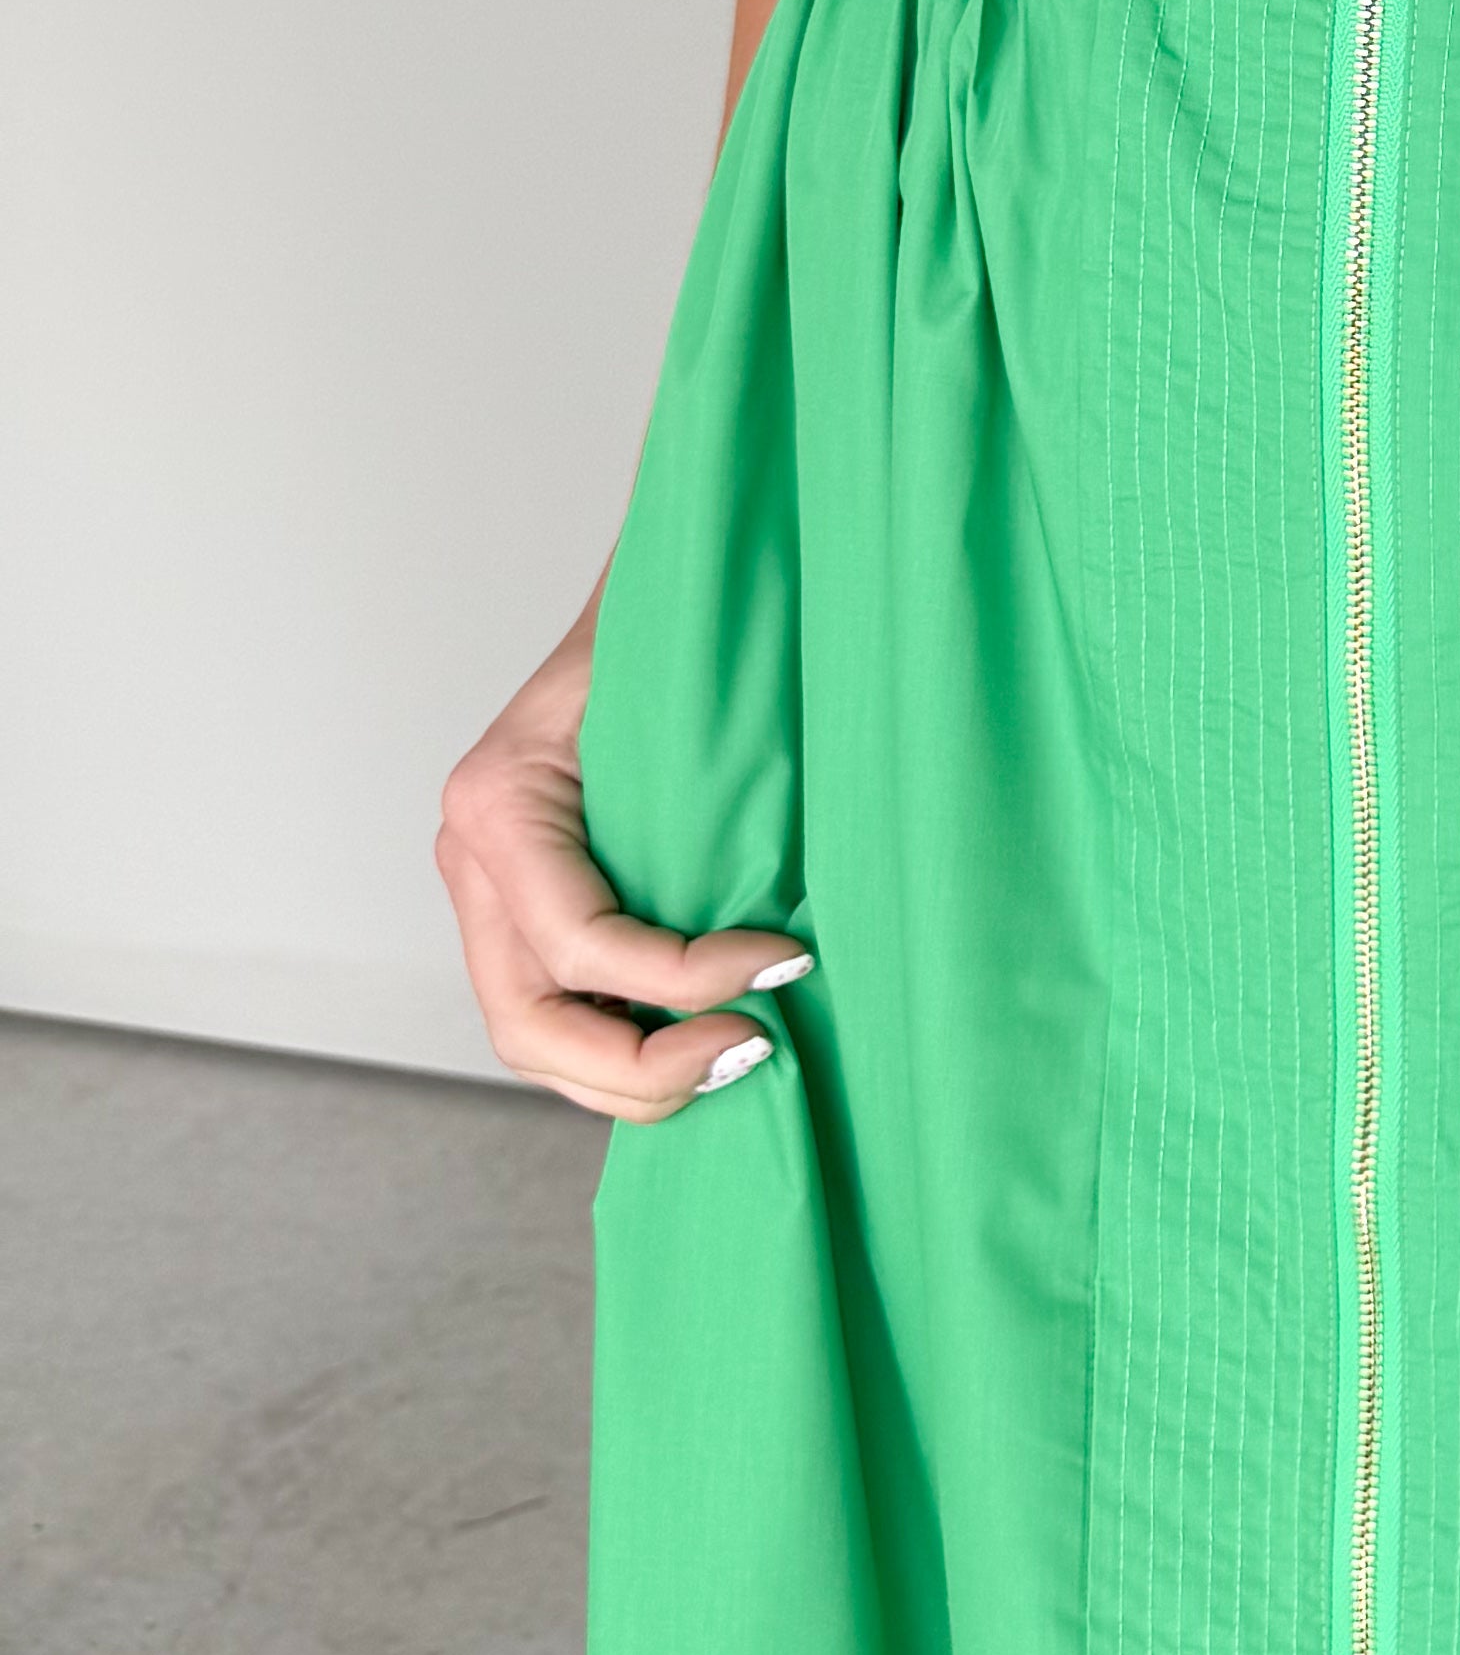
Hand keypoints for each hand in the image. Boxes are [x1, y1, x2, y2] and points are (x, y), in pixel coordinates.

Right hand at [435, 595, 808, 1121]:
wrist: (671, 580)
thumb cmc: (684, 624)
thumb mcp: (689, 694)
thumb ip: (712, 796)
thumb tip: (795, 928)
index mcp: (498, 800)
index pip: (578, 944)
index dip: (684, 981)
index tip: (785, 962)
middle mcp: (470, 856)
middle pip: (529, 1024)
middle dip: (647, 1066)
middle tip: (757, 1049)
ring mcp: (483, 890)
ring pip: (535, 1037)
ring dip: (638, 1074)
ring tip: (741, 1054)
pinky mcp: (518, 912)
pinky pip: (557, 1009)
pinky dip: (627, 1045)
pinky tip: (704, 1039)